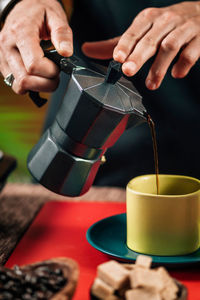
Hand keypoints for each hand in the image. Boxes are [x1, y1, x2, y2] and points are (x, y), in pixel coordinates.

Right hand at [0, 0, 72, 93]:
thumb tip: (66, 53)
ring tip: (46, 76)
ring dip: (37, 86)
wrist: (24, 7)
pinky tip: (37, 76)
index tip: (58, 67)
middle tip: (55, 75)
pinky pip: (15, 84)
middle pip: (25, 79)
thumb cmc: (40, 12)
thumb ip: (62, 34)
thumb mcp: (55, 16)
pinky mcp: (3, 64)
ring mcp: (2, 56)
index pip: (34, 65)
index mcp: (20, 32)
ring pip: (18, 85)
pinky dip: (29, 85)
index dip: (50, 72)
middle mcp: (6, 45)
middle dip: (45, 83)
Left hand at [82, 1, 199, 89]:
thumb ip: (117, 43)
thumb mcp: (141, 30)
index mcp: (148, 19)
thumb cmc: (165, 26)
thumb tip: (87, 49)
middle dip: (138, 57)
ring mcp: (183, 29)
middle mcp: (165, 21)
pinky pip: (191, 52)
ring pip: (170, 46)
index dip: (125, 45)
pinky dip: (183, 64)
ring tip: (151, 85)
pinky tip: (176, 74)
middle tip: (128, 72)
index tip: (117, 59)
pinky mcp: (199, 39)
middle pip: (150, 40)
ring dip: (159, 67)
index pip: (134, 32)